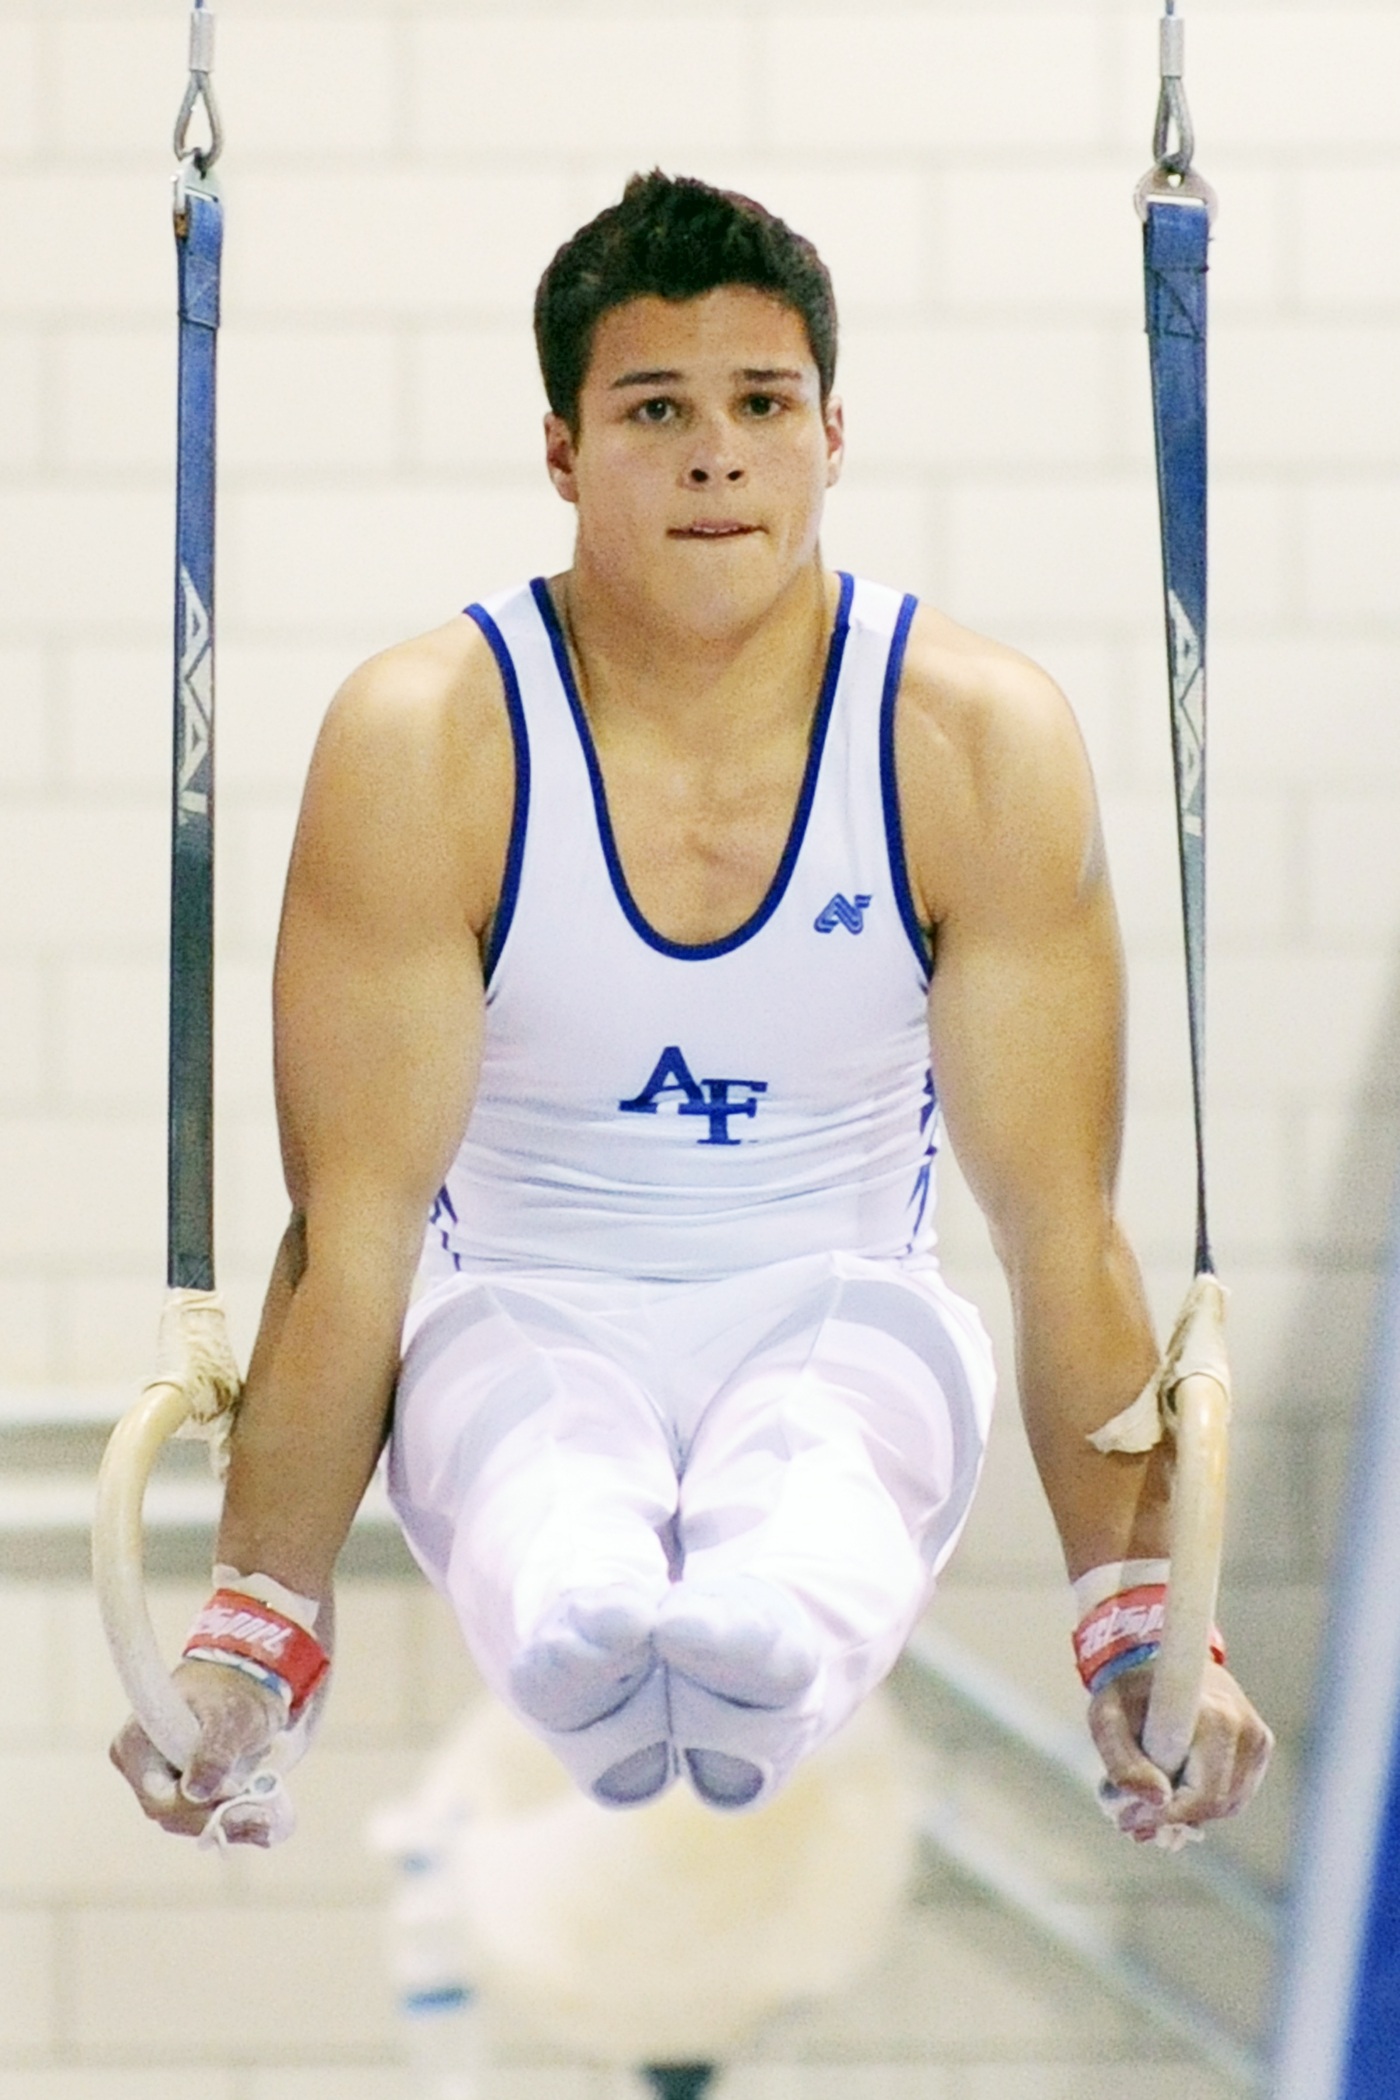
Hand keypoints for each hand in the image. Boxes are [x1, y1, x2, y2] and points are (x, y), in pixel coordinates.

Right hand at [109, 1658, 286, 1845]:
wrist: (248, 1678)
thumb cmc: (232, 1689)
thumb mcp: (228, 1716)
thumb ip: (213, 1751)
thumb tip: (194, 1792)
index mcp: (135, 1746)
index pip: (157, 1798)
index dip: (194, 1807)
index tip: (234, 1792)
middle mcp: (141, 1768)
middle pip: (171, 1814)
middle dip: (215, 1818)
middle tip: (260, 1815)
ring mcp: (161, 1779)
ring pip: (188, 1819)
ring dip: (226, 1822)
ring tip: (265, 1819)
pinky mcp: (183, 1787)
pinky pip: (201, 1814)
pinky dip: (230, 1819)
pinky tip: (260, 1822)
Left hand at [1088, 1658, 1273, 1844]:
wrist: (1164, 1661)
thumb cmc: (1130, 1691)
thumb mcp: (1107, 1719)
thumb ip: (1123, 1762)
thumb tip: (1156, 1800)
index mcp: (1211, 1714)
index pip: (1202, 1792)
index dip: (1167, 1814)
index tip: (1129, 1820)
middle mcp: (1243, 1725)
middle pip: (1216, 1803)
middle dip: (1173, 1816)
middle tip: (1132, 1817)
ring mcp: (1257, 1736)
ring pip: (1229, 1804)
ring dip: (1189, 1811)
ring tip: (1149, 1798)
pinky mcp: (1261, 1745)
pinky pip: (1236, 1794)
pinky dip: (1206, 1800)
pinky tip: (1176, 1785)